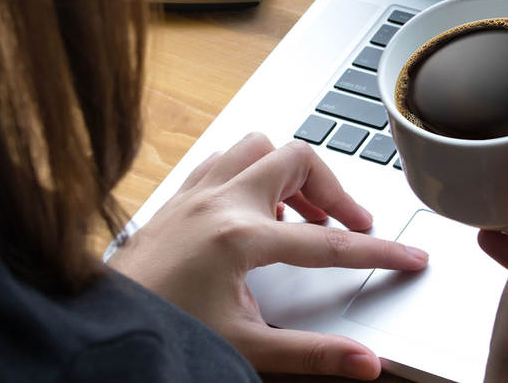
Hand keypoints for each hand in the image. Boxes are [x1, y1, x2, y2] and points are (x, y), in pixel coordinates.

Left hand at [109, 132, 427, 378]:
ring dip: (289, 171)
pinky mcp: (176, 197)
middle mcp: (219, 203)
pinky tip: (254, 206)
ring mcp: (194, 194)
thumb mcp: (245, 347)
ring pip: (259, 146)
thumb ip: (314, 353)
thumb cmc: (162, 335)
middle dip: (335, 191)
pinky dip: (251, 171)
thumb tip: (365, 362)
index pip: (328, 243)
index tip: (410, 256)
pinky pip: (224, 158)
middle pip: (300, 161)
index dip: (378, 251)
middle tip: (351, 225)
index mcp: (239, 239)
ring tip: (300, 212)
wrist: (97, 335)